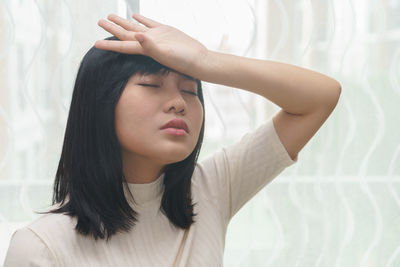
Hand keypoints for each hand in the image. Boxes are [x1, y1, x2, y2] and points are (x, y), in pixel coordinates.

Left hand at [95, 13, 209, 76]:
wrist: (199, 60)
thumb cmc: (184, 61)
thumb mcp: (166, 53)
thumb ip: (151, 45)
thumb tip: (136, 35)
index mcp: (145, 49)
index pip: (123, 46)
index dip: (109, 44)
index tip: (95, 43)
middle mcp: (148, 42)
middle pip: (125, 34)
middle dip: (112, 28)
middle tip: (99, 21)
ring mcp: (156, 36)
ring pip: (135, 27)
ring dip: (123, 22)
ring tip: (111, 16)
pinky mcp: (165, 31)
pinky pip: (149, 23)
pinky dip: (141, 19)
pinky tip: (134, 15)